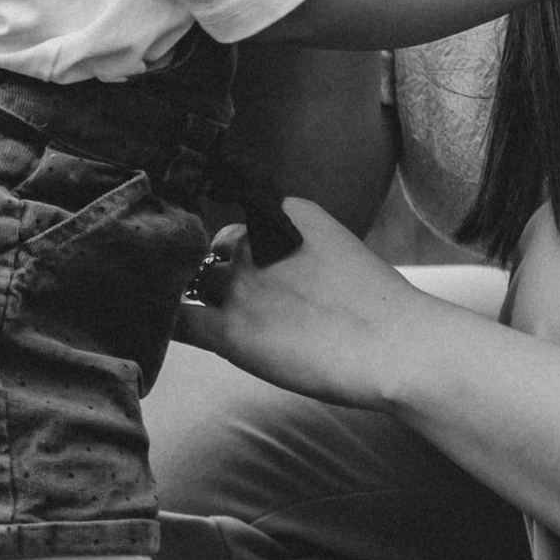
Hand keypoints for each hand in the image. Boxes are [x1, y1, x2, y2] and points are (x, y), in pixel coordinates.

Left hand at [175, 196, 436, 407]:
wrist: (395, 345)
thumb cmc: (386, 311)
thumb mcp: (346, 253)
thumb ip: (310, 249)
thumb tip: (294, 276)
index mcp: (292, 214)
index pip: (250, 219)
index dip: (244, 246)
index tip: (245, 264)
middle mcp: (260, 241)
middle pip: (217, 249)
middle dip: (218, 270)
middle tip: (227, 299)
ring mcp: (243, 285)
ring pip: (193, 280)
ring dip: (192, 294)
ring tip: (194, 313)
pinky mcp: (231, 331)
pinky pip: (177, 320)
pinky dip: (167, 322)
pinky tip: (164, 331)